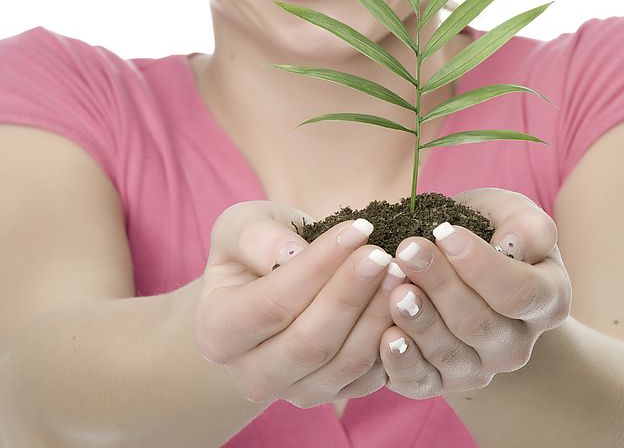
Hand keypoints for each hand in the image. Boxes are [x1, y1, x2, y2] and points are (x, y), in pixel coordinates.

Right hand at [195, 201, 406, 405]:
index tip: (359, 228)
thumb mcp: (242, 227)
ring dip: (378, 317)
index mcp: (217, 331)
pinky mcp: (333, 395)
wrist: (269, 288)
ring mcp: (293, 392)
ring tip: (399, 272)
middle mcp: (251, 374)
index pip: (272, 303)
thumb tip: (293, 253)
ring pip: (344, 364)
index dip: (319, 267)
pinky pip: (369, 377)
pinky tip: (407, 301)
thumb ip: (258, 236)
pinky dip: (393, 341)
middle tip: (384, 255)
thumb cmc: (256, 250)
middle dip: (351, 294)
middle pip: (309, 343)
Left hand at [377, 188, 571, 398]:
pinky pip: (422, 381)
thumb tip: (515, 243)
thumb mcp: (510, 213)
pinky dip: (402, 361)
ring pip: (450, 352)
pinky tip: (386, 336)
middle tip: (407, 251)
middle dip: (440, 285)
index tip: (445, 233)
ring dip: (419, 320)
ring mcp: (480, 368)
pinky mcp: (441, 382)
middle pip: (480, 323)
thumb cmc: (487, 232)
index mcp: (547, 300)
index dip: (482, 266)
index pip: (520, 293)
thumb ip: (526, 223)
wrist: (457, 268)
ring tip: (395, 289)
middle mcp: (518, 344)